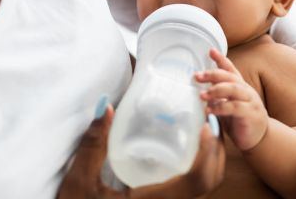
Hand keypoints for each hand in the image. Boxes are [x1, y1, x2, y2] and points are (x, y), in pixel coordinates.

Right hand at [57, 102, 224, 198]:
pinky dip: (201, 169)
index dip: (207, 151)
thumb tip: (107, 106)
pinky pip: (194, 190)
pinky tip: (188, 149)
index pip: (196, 180)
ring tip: (202, 130)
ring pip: (205, 188)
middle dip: (215, 151)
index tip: (205, 124)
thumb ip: (93, 144)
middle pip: (209, 182)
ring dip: (211, 159)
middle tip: (208, 120)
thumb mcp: (80, 180)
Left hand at [195, 48, 267, 151]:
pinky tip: (209, 110)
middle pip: (229, 77)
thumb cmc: (240, 120)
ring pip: (233, 89)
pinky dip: (220, 107)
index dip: (221, 59)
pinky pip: (235, 107)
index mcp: (240, 86)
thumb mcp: (228, 105)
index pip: (231, 69)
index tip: (210, 51)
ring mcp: (250, 101)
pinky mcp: (250, 113)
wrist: (259, 138)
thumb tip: (202, 88)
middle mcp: (246, 90)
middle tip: (197, 76)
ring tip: (202, 95)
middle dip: (212, 74)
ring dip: (215, 90)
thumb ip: (219, 96)